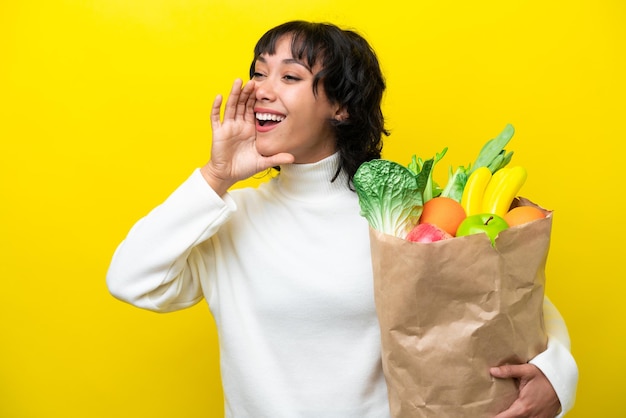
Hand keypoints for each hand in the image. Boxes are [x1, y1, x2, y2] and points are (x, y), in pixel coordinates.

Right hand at [201, 79, 293, 194]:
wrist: (227, 175)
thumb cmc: (244, 167)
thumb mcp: (263, 162)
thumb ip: (277, 158)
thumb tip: (293, 157)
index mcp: (250, 129)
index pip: (254, 110)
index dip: (258, 99)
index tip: (264, 88)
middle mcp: (239, 125)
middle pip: (243, 104)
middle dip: (247, 93)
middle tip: (254, 81)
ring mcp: (228, 127)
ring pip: (231, 106)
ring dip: (234, 94)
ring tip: (238, 81)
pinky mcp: (218, 132)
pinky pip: (216, 118)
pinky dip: (216, 107)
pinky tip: (219, 97)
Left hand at [491, 364, 560, 417]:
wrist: (563, 381)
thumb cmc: (545, 376)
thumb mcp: (526, 371)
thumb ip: (508, 371)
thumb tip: (492, 370)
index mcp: (524, 406)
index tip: (488, 416)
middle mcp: (531, 415)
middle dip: (503, 417)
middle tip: (495, 413)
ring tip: (504, 413)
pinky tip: (518, 414)